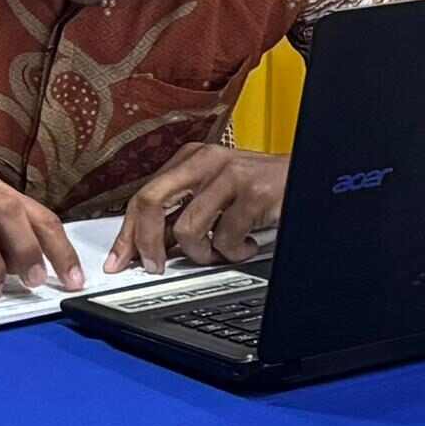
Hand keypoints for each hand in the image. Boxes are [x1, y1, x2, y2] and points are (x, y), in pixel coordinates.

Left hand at [110, 143, 289, 272]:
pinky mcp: (253, 192)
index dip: (127, 234)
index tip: (119, 261)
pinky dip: (235, 252)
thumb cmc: (261, 189)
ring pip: (187, 229)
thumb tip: (148, 246)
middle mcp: (205, 160)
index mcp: (191, 158)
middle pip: (151, 202)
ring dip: (203, 253)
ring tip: (222, 250)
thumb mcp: (215, 192)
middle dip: (145, 243)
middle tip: (154, 267)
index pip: (143, 195)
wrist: (305, 178)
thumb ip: (183, 211)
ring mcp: (229, 174)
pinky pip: (225, 239)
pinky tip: (248, 243)